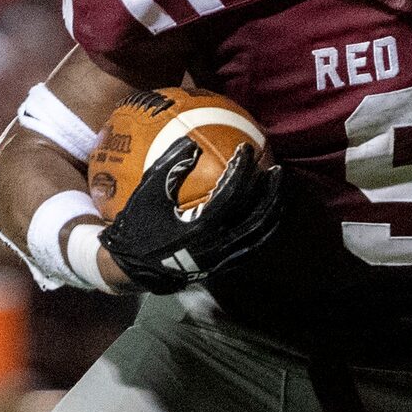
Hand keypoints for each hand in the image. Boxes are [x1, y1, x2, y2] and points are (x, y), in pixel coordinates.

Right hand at [99, 141, 286, 294]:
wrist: (133, 269)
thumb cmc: (138, 228)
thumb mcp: (147, 194)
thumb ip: (168, 167)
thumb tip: (191, 142)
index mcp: (199, 226)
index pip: (231, 193)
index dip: (241, 169)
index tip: (246, 149)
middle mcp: (216, 244)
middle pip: (256, 216)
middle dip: (269, 191)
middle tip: (276, 169)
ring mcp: (222, 258)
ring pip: (259, 234)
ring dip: (272, 210)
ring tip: (278, 190)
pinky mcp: (223, 265)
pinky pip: (253, 246)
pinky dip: (265, 229)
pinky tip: (269, 213)